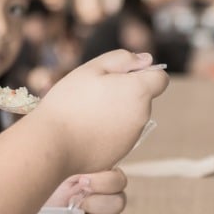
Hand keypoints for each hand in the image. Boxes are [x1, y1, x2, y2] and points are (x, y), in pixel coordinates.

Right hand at [37, 50, 168, 174]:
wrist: (53, 143)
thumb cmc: (70, 101)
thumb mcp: (92, 68)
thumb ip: (122, 59)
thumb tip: (146, 59)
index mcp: (139, 91)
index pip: (160, 79)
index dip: (143, 73)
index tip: (121, 76)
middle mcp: (142, 115)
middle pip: (142, 98)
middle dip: (125, 93)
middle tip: (93, 93)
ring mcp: (132, 137)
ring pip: (130, 117)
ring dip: (115, 111)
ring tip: (86, 112)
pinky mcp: (120, 153)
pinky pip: (119, 135)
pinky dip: (108, 131)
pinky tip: (85, 130)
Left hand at [45, 169, 127, 213]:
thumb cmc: (42, 193)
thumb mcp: (56, 173)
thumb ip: (76, 164)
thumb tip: (88, 168)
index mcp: (100, 181)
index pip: (119, 181)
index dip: (103, 183)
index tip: (81, 183)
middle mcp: (107, 201)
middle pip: (119, 203)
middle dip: (95, 204)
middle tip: (75, 205)